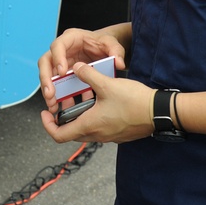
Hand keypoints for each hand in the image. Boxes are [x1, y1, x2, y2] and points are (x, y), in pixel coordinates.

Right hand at [38, 27, 126, 111]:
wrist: (104, 49)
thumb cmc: (104, 43)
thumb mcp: (112, 44)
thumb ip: (116, 51)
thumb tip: (119, 63)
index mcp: (71, 38)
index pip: (58, 46)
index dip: (57, 59)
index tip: (62, 72)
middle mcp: (62, 50)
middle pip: (45, 61)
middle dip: (46, 78)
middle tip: (50, 93)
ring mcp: (60, 62)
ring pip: (47, 75)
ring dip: (48, 91)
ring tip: (53, 105)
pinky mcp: (63, 73)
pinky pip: (56, 85)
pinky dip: (57, 96)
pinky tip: (60, 107)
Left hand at [39, 63, 153, 144]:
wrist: (159, 112)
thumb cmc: (134, 101)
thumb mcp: (107, 84)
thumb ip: (88, 74)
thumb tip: (76, 68)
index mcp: (90, 125)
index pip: (59, 135)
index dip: (48, 125)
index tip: (46, 113)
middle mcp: (97, 135)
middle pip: (71, 132)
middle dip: (63, 117)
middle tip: (62, 102)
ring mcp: (108, 136)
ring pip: (85, 128)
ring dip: (79, 114)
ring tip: (83, 95)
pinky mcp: (118, 133)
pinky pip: (99, 127)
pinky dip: (93, 115)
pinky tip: (99, 99)